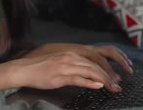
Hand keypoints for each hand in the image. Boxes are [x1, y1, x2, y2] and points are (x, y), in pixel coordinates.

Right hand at [7, 51, 123, 91]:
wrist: (24, 69)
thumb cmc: (40, 69)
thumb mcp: (60, 65)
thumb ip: (74, 68)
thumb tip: (88, 76)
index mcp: (72, 54)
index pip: (95, 62)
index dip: (107, 71)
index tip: (115, 80)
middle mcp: (71, 58)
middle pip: (96, 66)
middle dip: (109, 77)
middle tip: (118, 87)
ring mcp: (66, 66)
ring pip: (90, 72)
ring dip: (104, 81)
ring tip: (113, 88)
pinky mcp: (60, 75)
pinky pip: (78, 79)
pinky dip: (90, 82)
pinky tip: (98, 86)